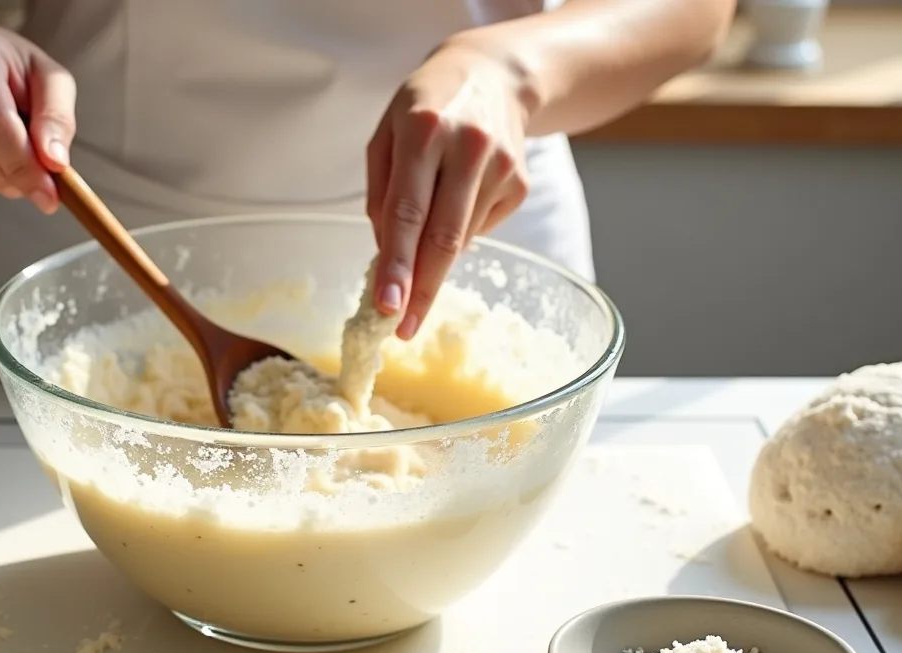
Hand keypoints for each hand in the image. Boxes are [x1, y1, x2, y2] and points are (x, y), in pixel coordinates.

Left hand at [366, 36, 532, 339]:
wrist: (495, 75)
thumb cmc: (425, 107)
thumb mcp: (386, 134)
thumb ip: (380, 192)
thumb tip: (387, 256)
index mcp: (423, 128)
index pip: (407, 211)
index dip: (396, 264)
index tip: (386, 306)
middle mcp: (468, 145)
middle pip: (443, 237)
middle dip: (421, 290)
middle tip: (403, 327)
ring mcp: (501, 166)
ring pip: (461, 239)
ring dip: (434, 261)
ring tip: (417, 252)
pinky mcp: (520, 184)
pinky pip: (479, 228)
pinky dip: (457, 233)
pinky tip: (453, 204)